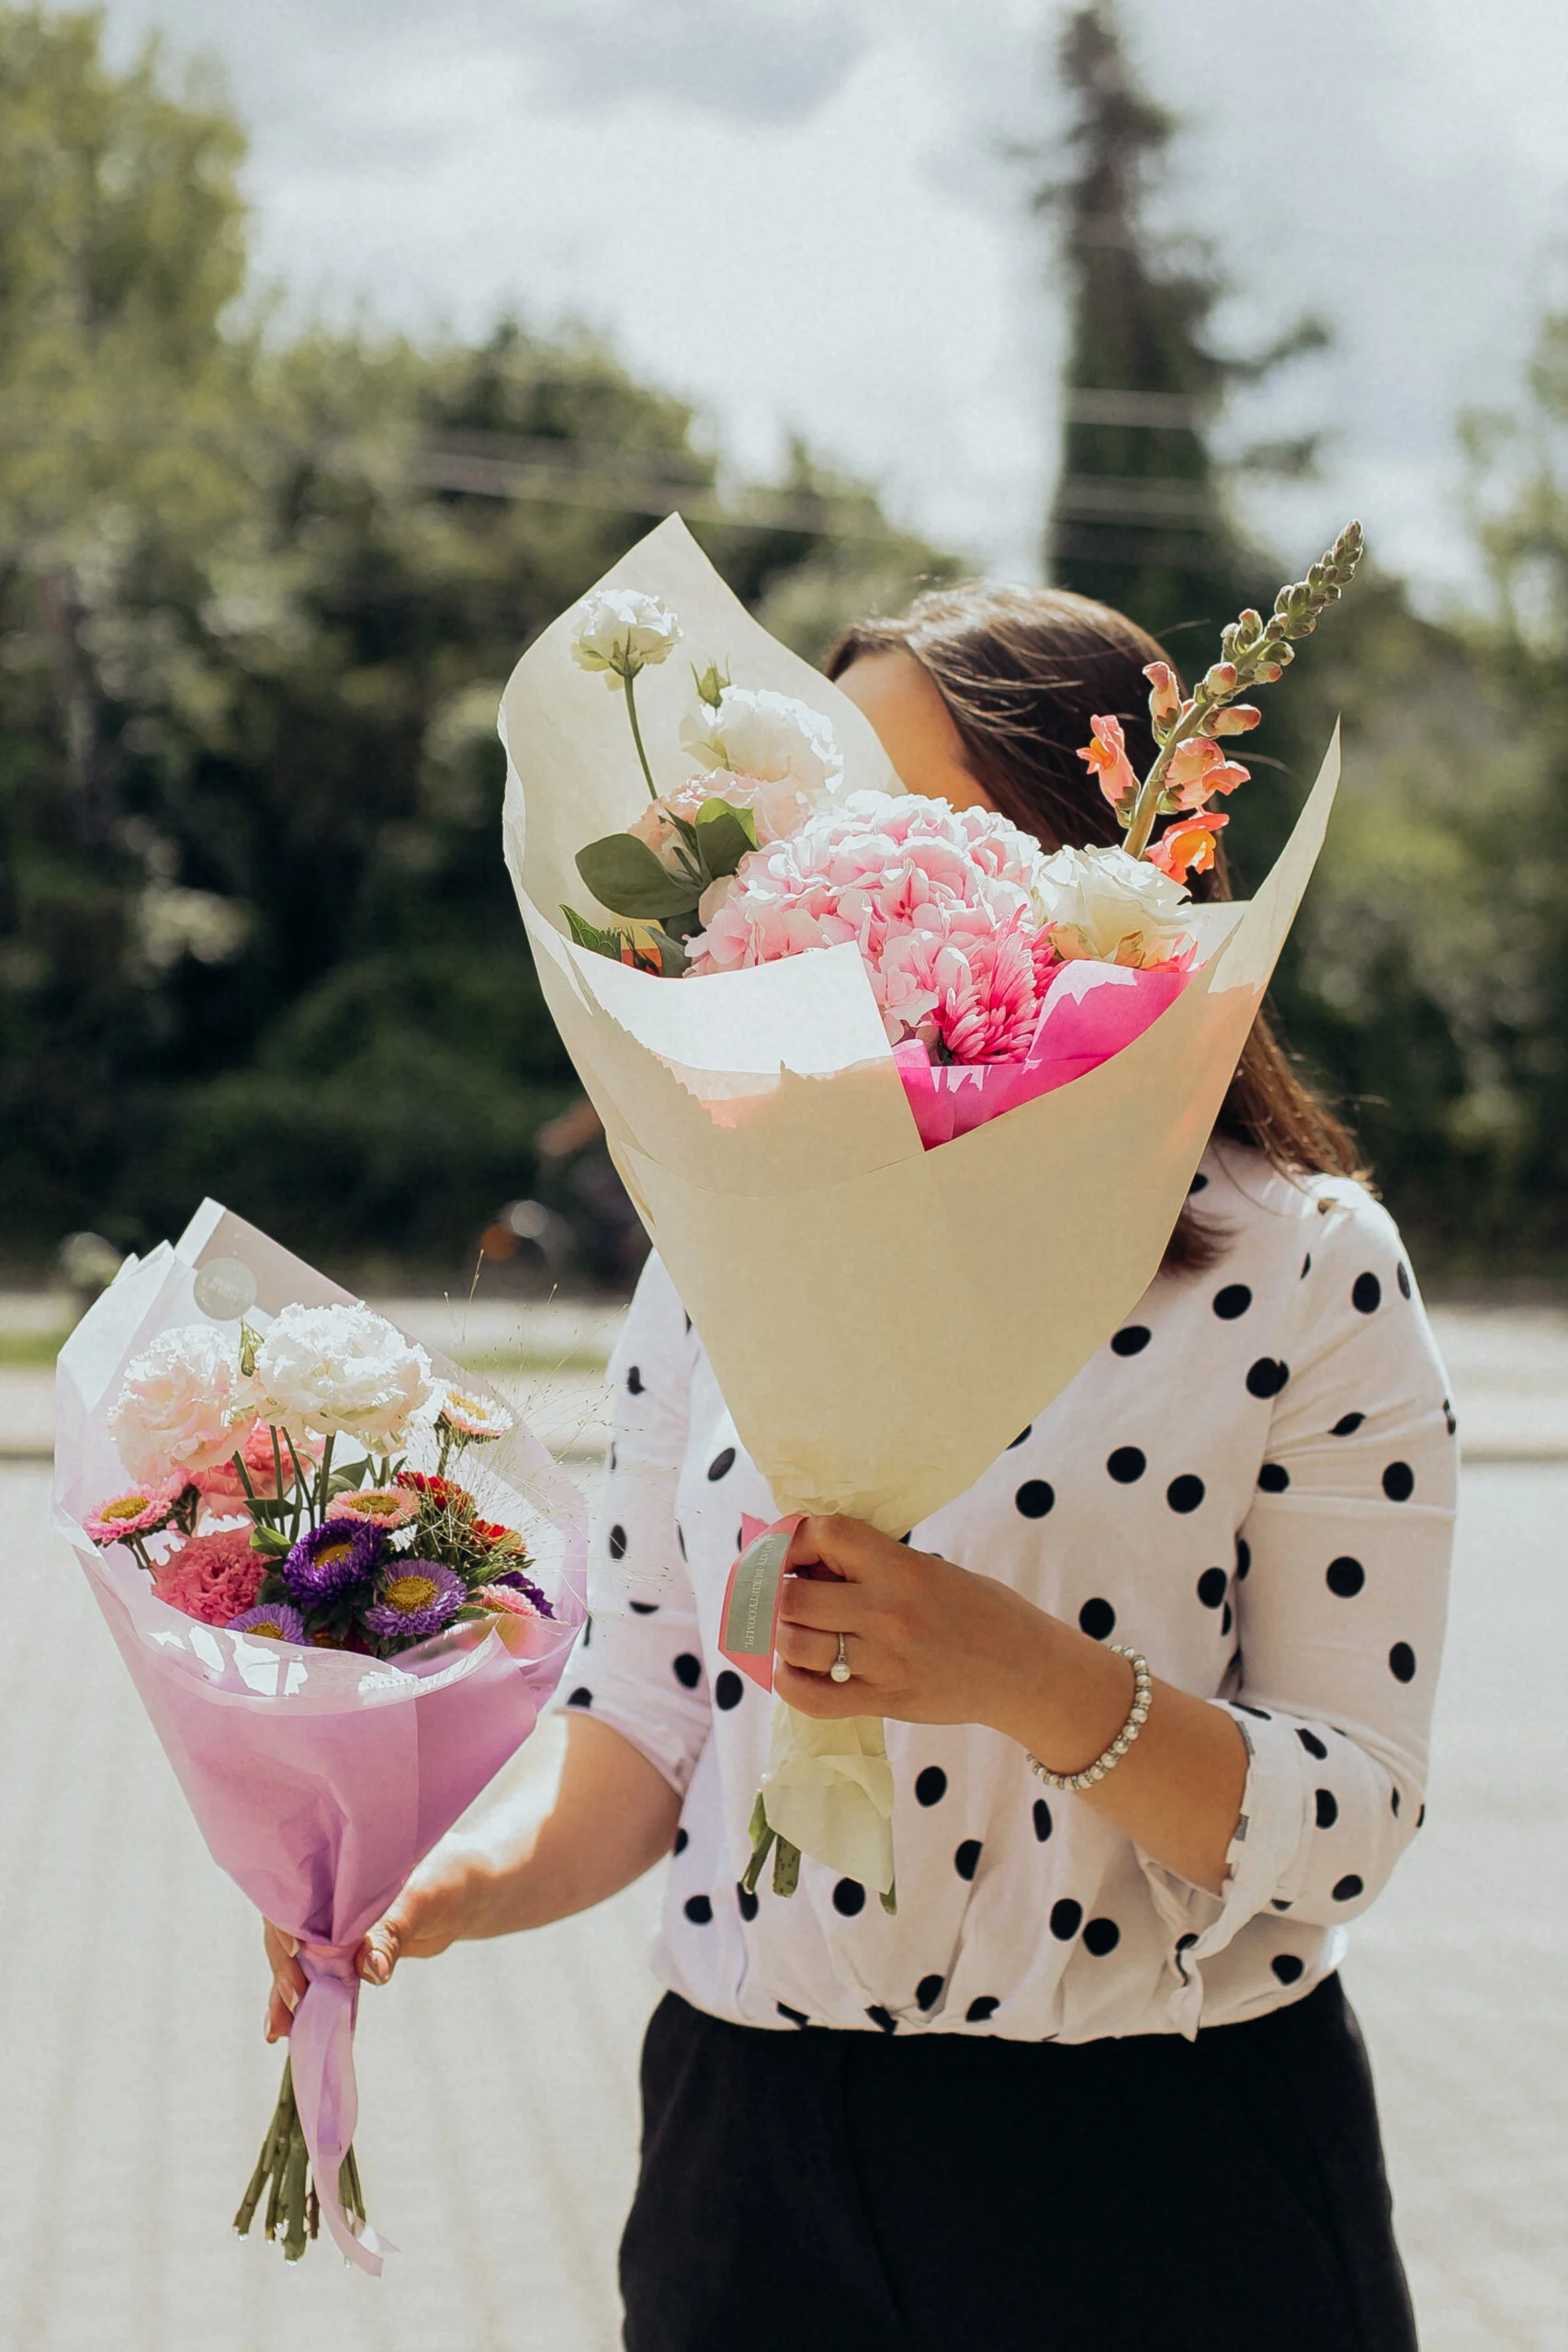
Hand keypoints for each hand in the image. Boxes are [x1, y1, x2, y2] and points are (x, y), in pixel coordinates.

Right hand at [262, 1843, 481, 2041]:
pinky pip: (320, 1976)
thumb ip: (393, 1934)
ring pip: (300, 1960)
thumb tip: (370, 1971)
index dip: (289, 1926)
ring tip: (277, 2030)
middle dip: (284, 1969)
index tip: (298, 1956)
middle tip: (290, 2006)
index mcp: (337, 1872)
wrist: (469, 1893)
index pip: (296, 1897)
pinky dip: (308, 1999)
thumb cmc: (446, 1879)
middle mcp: (329, 1898)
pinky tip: (291, 2027)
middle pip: (291, 1933)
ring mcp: (335, 1926)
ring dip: (285, 1992)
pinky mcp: (347, 1952)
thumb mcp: (421, 1901)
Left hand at [774, 1514, 1047, 1729]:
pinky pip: (812, 1697)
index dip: (794, 1537)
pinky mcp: (884, 1701)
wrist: (1025, 1670)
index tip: (793, 1549)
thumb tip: (807, 1564)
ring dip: (783, 1634)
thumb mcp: (931, 1568)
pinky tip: (793, 1669)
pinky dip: (790, 1682)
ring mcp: (884, 1661)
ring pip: (795, 1644)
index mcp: (902, 1567)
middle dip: (779, 1592)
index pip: (825, 1534)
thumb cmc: (980, 1610)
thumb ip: (874, 1565)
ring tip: (795, 1628)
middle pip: (793, 1596)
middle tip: (788, 1593)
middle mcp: (888, 1612)